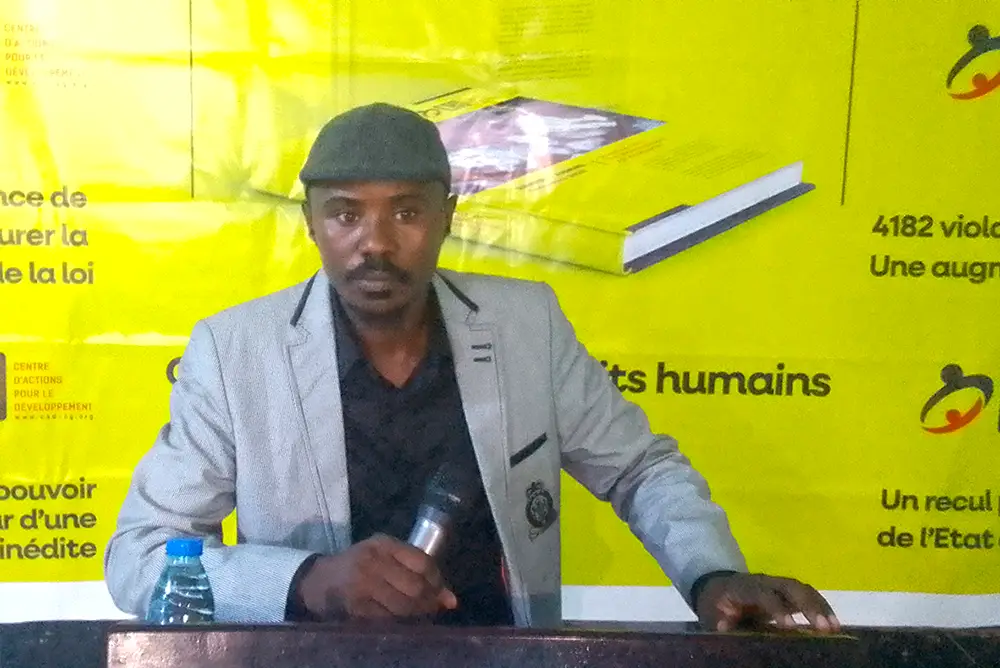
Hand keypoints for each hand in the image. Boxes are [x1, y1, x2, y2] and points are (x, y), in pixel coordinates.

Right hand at [295, 533, 457, 619]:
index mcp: (383, 544)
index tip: (442, 593)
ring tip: (420, 617)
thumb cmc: (357, 565)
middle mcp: (373, 562)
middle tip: (434, 609)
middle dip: (430, 601)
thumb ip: (414, 568)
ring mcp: (363, 585)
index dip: (437, 581)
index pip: (422, 562)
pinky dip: (400, 623)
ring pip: (403, 605)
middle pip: (415, 586)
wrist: (317, 580)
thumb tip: (451, 599)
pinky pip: (387, 619)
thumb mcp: (383, 555)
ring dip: (418, 615)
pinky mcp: (355, 607)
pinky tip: (403, 623)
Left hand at [695, 573, 839, 632]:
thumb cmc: (716, 604)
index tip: (789, 626)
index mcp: (745, 586)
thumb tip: (723, 626)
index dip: (776, 608)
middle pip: (790, 587)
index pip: (764, 593)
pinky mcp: (789, 593)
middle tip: (824, 627)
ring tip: (835, 628)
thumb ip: (718, 620)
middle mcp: (765, 581)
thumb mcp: (710, 613)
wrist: (719, 588)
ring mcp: (779, 585)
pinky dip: (822, 608)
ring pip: (803, 589)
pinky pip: (809, 596)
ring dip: (820, 607)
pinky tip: (834, 625)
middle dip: (808, 605)